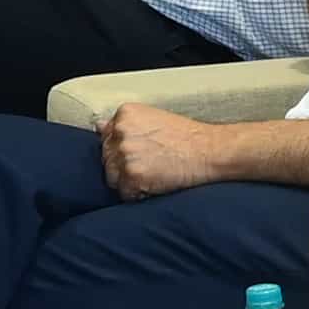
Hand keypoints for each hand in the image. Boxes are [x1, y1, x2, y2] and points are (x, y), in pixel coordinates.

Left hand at [95, 99, 224, 197]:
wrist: (210, 150)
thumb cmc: (188, 136)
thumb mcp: (154, 118)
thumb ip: (126, 125)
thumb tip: (99, 127)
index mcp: (124, 114)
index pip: (107, 139)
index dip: (122, 151)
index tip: (139, 155)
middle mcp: (121, 131)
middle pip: (107, 159)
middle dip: (123, 167)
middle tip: (149, 167)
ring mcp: (125, 154)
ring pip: (112, 177)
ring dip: (129, 181)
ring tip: (153, 176)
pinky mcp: (132, 175)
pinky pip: (125, 193)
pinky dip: (138, 194)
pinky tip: (156, 185)